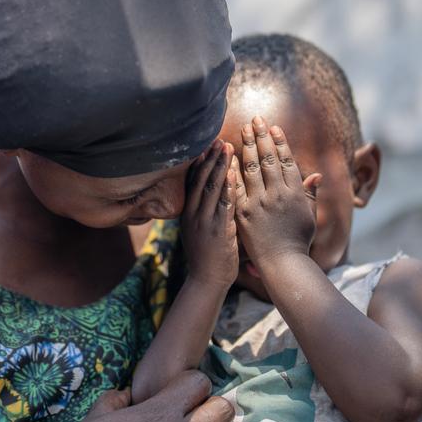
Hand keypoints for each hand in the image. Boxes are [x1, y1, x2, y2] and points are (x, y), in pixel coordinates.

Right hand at [181, 139, 238, 288]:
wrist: (207, 281)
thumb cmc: (208, 257)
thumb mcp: (198, 231)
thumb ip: (203, 213)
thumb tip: (210, 196)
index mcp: (188, 213)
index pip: (192, 182)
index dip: (200, 163)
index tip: (207, 145)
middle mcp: (193, 214)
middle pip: (200, 180)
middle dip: (210, 158)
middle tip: (218, 140)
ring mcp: (204, 222)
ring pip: (211, 188)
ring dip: (220, 166)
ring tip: (227, 148)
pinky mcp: (217, 230)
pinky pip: (223, 204)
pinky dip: (228, 187)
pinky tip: (234, 173)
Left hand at [233, 116, 321, 266]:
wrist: (283, 263)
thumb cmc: (297, 241)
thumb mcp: (309, 216)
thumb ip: (310, 194)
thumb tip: (316, 175)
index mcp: (295, 193)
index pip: (287, 161)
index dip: (280, 142)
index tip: (273, 127)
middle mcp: (278, 194)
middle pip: (268, 159)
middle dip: (262, 137)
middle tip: (255, 119)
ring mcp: (260, 202)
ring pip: (252, 168)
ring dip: (247, 146)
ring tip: (243, 130)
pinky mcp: (244, 212)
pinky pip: (237, 186)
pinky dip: (233, 169)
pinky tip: (228, 156)